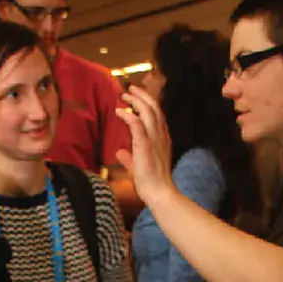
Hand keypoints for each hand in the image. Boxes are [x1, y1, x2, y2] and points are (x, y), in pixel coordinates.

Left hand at [116, 85, 177, 204]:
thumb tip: (120, 152)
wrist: (159, 192)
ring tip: (124, 95)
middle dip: (142, 95)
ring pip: (148, 111)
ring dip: (136, 101)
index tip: (137, 96)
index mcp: (163, 139)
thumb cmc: (151, 182)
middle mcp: (161, 135)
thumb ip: (130, 157)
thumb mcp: (139, 166)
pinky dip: (128, 115)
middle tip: (130, 88)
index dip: (148, 103)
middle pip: (154, 108)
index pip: (158, 115)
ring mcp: (155, 139)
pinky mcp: (145, 145)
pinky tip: (119, 111)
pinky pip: (137, 124)